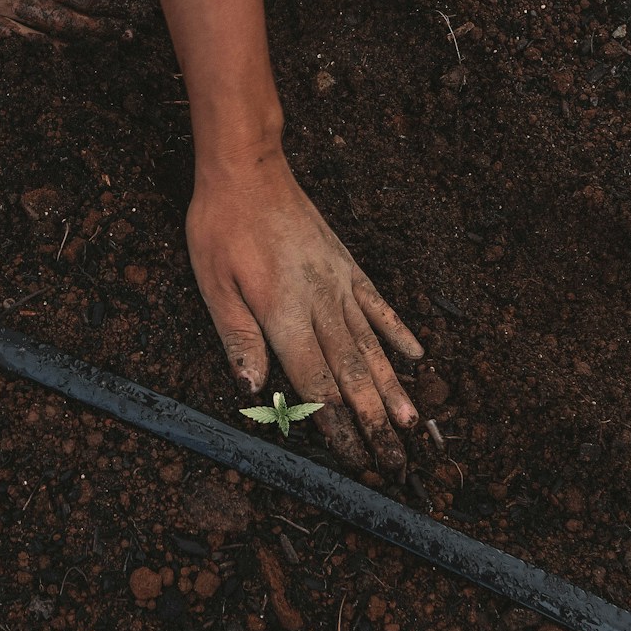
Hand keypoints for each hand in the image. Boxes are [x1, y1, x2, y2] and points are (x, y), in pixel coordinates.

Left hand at [187, 155, 423, 477]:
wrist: (248, 170)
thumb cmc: (222, 226)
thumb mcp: (213, 285)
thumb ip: (239, 340)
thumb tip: (253, 391)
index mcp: (285, 315)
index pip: (315, 384)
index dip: (336, 427)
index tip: (355, 460)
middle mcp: (320, 305)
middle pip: (352, 375)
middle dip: (373, 423)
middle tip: (396, 461)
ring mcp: (339, 284)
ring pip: (372, 347)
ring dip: (393, 389)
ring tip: (415, 423)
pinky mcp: (346, 265)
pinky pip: (378, 306)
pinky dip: (398, 334)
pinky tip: (416, 357)